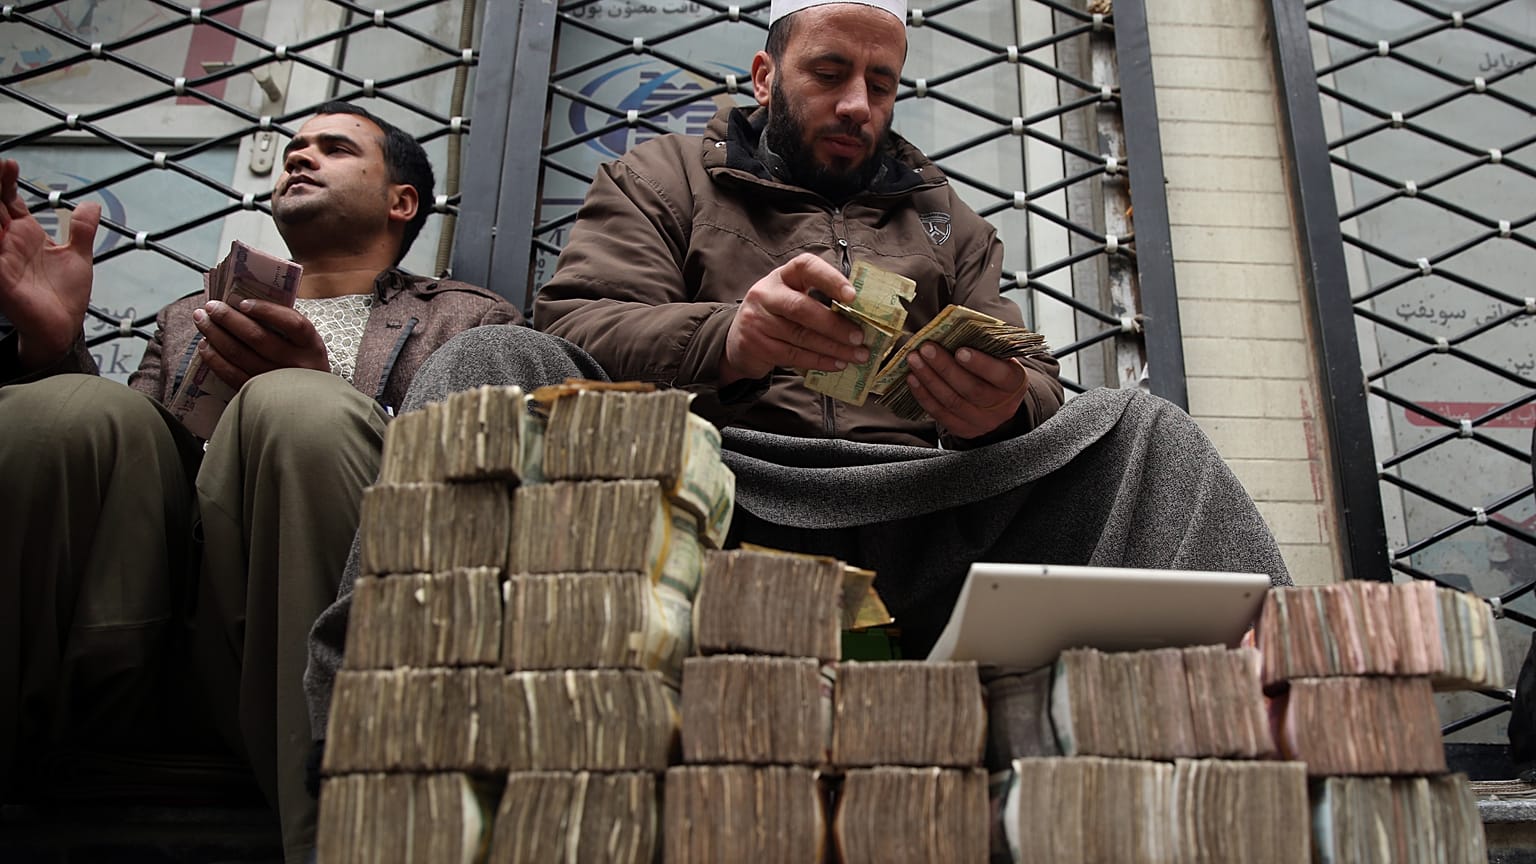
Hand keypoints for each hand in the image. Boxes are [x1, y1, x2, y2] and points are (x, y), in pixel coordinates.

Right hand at [0, 158, 100, 368]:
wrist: (63, 328)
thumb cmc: (64, 296)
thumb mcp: (78, 257)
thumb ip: (82, 230)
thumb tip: (92, 205)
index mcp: (26, 235)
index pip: (9, 201)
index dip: (6, 182)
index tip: (10, 163)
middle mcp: (9, 243)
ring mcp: (2, 258)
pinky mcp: (1, 277)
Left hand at [192, 297, 328, 388]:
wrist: (308, 403)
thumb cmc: (303, 364)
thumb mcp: (306, 344)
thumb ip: (285, 326)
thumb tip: (243, 304)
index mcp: (311, 346)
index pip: (292, 323)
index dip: (266, 311)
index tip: (242, 302)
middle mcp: (296, 364)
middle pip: (257, 337)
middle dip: (228, 318)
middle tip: (210, 307)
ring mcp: (276, 381)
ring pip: (239, 354)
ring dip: (215, 335)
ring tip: (202, 320)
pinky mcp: (259, 394)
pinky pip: (231, 374)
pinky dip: (214, 359)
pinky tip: (205, 346)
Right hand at [720, 253, 869, 384]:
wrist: (739, 340)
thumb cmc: (778, 315)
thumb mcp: (792, 297)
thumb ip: (819, 300)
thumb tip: (861, 315)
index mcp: (782, 276)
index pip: (806, 267)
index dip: (830, 279)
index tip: (852, 296)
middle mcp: (766, 294)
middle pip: (801, 308)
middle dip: (834, 324)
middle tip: (859, 336)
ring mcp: (758, 320)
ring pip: (800, 336)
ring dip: (833, 348)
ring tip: (857, 354)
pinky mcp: (756, 345)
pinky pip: (793, 355)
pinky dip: (819, 361)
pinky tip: (837, 364)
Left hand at [905, 343, 1029, 439]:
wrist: (996, 401)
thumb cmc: (994, 369)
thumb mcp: (999, 357)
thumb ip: (984, 347)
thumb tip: (954, 329)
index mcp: (1014, 383)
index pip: (1000, 375)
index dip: (980, 364)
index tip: (960, 350)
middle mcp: (1001, 407)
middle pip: (971, 389)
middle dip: (945, 368)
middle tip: (926, 348)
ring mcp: (982, 422)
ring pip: (952, 402)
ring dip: (929, 379)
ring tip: (914, 360)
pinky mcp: (963, 429)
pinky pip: (940, 414)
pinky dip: (923, 395)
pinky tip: (913, 379)